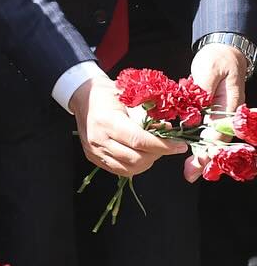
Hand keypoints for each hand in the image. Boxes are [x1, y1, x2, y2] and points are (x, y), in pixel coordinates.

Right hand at [71, 76, 186, 177]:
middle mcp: (99, 139)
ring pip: (128, 169)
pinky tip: (140, 155)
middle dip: (158, 155)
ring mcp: (94, 151)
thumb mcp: (130, 99)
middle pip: (135, 159)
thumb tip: (168, 130)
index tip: (180, 146)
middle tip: (167, 146)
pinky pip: (119, 170)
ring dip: (147, 162)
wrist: (84, 97)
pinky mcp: (93, 157)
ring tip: (153, 151)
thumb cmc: (109, 95)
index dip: (163, 146)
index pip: (139, 141)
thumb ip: (148, 116)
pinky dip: (134, 166)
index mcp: (107, 121)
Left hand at [185, 43, 248, 179]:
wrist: (224, 51)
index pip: (220, 133)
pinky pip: (206, 131)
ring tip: (189, 171)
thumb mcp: (207, 71)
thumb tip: (192, 117)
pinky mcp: (211, 112)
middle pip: (217, 141)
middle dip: (204, 159)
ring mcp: (220, 114)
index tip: (199, 162)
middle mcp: (227, 113)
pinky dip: (197, 143)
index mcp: (229, 105)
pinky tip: (188, 152)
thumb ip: (199, 93)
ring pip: (212, 139)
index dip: (209, 149)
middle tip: (190, 174)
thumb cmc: (217, 59)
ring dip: (201, 154)